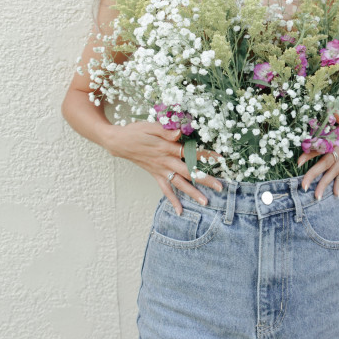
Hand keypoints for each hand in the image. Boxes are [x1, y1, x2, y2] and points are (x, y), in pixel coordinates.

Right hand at [104, 122, 222, 214]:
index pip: (189, 153)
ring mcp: (160, 170)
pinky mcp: (155, 175)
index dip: (204, 156)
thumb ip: (166, 131)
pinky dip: (172, 201)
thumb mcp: (150, 126)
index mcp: (166, 148)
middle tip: (220, 187)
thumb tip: (180, 133)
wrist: (119, 142)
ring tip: (206, 202)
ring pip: (179, 184)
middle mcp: (165, 161)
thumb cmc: (136, 131)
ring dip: (192, 193)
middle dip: (205, 179)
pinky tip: (180, 211)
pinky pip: (165, 190)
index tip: (219, 159)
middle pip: (188, 172)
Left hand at [297, 106, 338, 198]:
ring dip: (325, 184)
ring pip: (335, 172)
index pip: (324, 146)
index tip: (299, 161)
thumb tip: (333, 115)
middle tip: (303, 186)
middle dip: (314, 175)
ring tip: (316, 197)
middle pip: (327, 164)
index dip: (310, 153)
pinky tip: (335, 193)